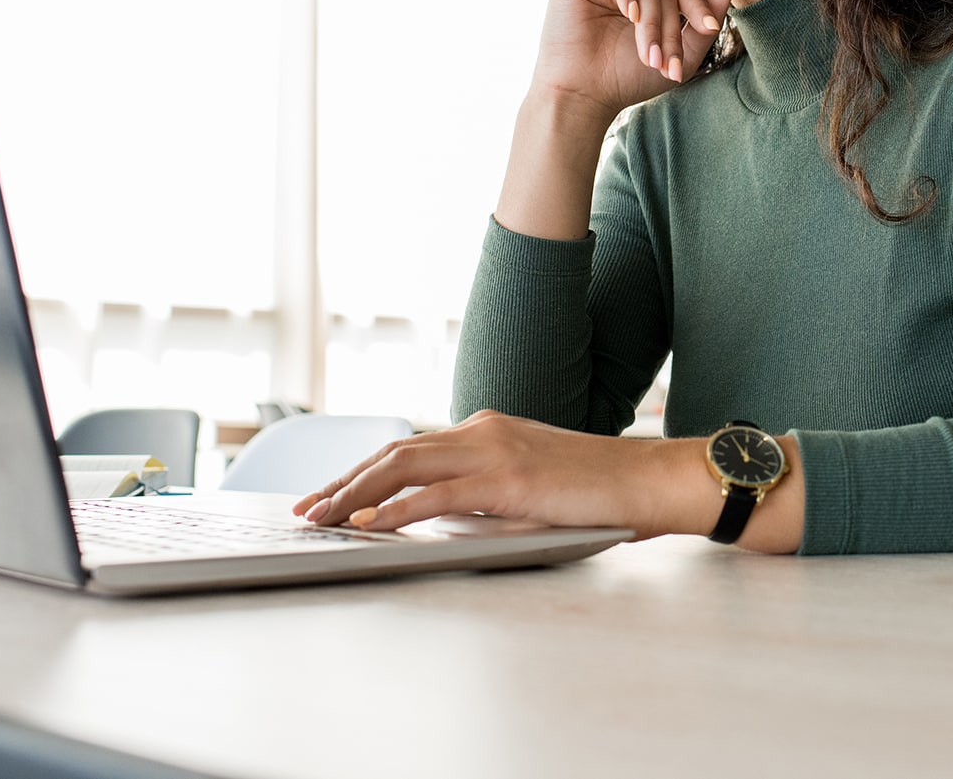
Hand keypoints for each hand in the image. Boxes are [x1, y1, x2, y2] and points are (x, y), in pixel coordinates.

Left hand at [291, 411, 678, 534]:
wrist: (647, 479)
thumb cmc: (599, 490)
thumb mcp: (530, 486)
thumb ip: (484, 493)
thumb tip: (440, 519)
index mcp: (488, 429)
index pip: (410, 448)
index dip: (363, 472)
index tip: (331, 495)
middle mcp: (483, 430)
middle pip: (394, 452)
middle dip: (343, 481)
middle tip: (306, 510)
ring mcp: (494, 451)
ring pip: (403, 465)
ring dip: (355, 493)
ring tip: (322, 517)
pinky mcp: (506, 480)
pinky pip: (436, 494)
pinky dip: (395, 508)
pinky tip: (369, 523)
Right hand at [531, 0, 732, 118]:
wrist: (583, 96)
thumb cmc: (626, 79)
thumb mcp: (679, 55)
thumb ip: (703, 23)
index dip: (699, 5)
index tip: (710, 27)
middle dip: (672, 22)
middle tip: (668, 57)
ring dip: (651, 17)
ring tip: (647, 52)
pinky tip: (629, 14)